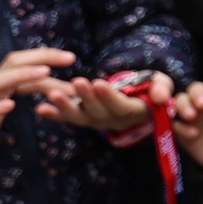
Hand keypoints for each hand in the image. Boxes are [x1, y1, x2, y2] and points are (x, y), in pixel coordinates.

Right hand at [0, 49, 74, 172]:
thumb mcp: (6, 102)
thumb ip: (30, 91)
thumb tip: (65, 86)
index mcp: (0, 81)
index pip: (23, 60)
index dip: (46, 56)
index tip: (72, 57)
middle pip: (12, 63)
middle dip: (40, 57)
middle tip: (68, 59)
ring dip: (21, 76)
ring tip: (44, 73)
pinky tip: (10, 106)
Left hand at [35, 70, 169, 135]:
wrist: (142, 104)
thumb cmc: (152, 88)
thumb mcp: (162, 84)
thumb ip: (162, 88)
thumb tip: (159, 96)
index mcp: (132, 112)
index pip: (119, 106)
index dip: (108, 96)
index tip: (98, 82)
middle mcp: (112, 120)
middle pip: (97, 112)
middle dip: (85, 97)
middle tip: (77, 82)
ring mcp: (96, 121)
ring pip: (80, 117)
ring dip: (65, 107)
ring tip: (52, 95)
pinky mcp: (84, 119)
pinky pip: (68, 119)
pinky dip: (54, 115)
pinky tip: (40, 109)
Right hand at [169, 81, 202, 173]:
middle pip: (195, 89)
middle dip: (197, 94)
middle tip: (202, 105)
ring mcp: (192, 116)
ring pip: (181, 100)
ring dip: (184, 105)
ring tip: (191, 116)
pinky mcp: (182, 130)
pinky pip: (175, 123)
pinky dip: (181, 126)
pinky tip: (193, 134)